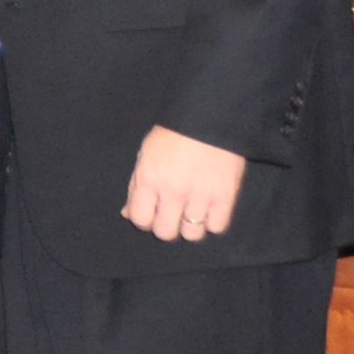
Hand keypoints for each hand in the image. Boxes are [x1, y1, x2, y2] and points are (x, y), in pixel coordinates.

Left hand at [124, 125, 246, 241]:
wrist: (208, 118)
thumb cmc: (172, 135)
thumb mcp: (145, 155)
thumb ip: (136, 186)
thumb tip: (128, 214)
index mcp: (149, 178)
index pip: (140, 219)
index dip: (144, 221)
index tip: (150, 214)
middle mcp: (173, 191)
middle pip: (165, 232)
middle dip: (166, 227)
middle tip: (171, 215)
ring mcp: (200, 195)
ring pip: (192, 234)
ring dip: (190, 227)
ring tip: (191, 213)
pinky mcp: (226, 196)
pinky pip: (217, 227)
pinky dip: (213, 223)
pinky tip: (209, 210)